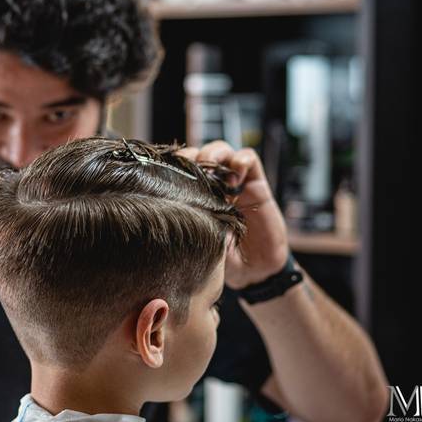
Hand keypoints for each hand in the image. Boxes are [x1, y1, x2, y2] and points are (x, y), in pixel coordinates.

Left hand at [175, 141, 288, 288]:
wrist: (253, 271)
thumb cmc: (221, 258)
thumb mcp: (198, 239)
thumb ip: (188, 220)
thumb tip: (165, 208)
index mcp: (194, 195)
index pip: (181, 168)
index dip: (173, 165)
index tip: (166, 171)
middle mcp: (213, 184)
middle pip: (199, 153)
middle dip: (192, 156)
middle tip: (189, 168)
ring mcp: (235, 182)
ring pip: (222, 150)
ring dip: (214, 154)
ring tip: (211, 170)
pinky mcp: (257, 184)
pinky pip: (249, 159)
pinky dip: (241, 160)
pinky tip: (236, 178)